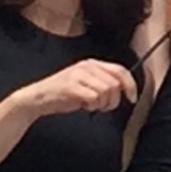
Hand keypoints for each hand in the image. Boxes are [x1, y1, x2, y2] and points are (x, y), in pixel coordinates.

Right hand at [12, 58, 139, 120]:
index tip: (132, 99)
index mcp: (93, 64)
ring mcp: (78, 75)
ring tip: (91, 106)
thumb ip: (103, 83)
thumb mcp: (86, 84)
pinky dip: (92, 106)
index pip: (120, 70)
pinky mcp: (71, 86)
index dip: (131, 85)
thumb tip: (123, 90)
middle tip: (102, 107)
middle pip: (115, 84)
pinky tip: (84, 106)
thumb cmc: (64, 94)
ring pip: (106, 91)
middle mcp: (87, 66)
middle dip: (113, 100)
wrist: (38, 98)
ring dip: (102, 104)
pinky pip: (93, 97)